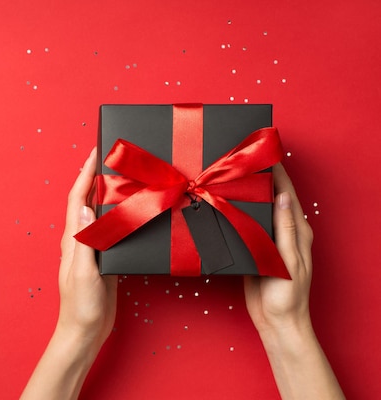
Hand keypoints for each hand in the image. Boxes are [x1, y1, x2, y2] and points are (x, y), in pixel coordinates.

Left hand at [21, 148, 116, 399]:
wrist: (85, 331)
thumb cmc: (80, 305)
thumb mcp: (83, 273)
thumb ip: (85, 242)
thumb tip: (86, 209)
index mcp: (73, 239)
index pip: (77, 199)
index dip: (84, 174)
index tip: (94, 152)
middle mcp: (81, 240)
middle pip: (87, 201)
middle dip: (96, 177)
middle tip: (111, 158)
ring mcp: (93, 249)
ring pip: (100, 214)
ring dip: (107, 194)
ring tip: (123, 177)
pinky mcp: (105, 259)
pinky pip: (111, 230)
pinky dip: (118, 215)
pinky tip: (130, 212)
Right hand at [244, 162, 313, 333]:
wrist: (275, 321)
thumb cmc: (288, 295)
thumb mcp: (289, 260)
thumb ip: (286, 229)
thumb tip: (283, 196)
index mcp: (298, 230)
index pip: (287, 193)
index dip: (277, 172)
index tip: (262, 153)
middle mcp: (283, 231)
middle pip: (270, 198)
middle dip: (257, 178)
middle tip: (238, 162)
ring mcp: (267, 240)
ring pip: (254, 210)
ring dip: (243, 195)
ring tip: (227, 178)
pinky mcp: (253, 249)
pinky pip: (244, 226)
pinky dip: (235, 213)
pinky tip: (222, 206)